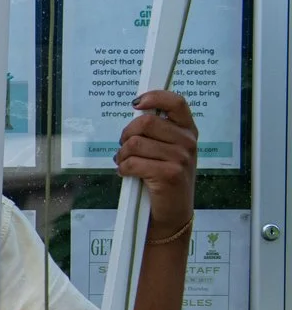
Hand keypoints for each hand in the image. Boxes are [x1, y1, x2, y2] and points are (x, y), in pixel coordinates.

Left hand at [119, 90, 197, 232]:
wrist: (172, 213)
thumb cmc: (164, 178)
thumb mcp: (167, 151)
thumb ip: (157, 132)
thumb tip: (136, 112)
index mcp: (188, 131)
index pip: (176, 102)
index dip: (154, 97)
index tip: (136, 103)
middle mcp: (188, 142)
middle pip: (146, 122)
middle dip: (127, 134)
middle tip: (125, 147)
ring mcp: (181, 158)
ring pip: (135, 143)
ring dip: (122, 154)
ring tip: (125, 162)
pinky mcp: (169, 174)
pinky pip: (133, 163)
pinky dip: (123, 168)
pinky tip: (126, 173)